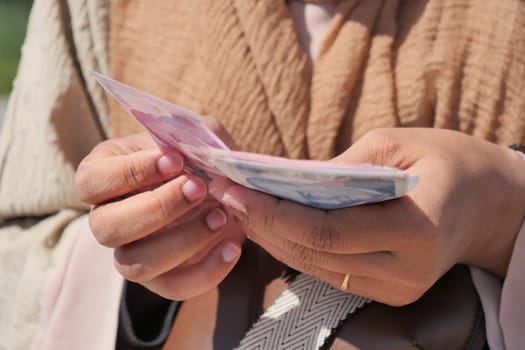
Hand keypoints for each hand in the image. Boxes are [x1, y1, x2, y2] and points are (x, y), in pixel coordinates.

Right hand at [75, 128, 243, 299]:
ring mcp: (132, 253)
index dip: (129, 173)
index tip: (175, 160)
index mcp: (105, 177)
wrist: (224, 193)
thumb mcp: (198, 136)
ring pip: (135, 264)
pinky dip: (206, 271)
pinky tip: (232, 247)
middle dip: (158, 208)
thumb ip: (194, 136)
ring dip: (182, 241)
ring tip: (220, 217)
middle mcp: (109, 219)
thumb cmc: (199, 158)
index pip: (92, 181)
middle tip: (199, 188)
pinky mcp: (161, 279)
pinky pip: (173, 287)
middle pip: (107, 228)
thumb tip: (194, 155)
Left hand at [209, 128, 524, 305]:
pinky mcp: (389, 291)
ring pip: (314, 267)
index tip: (236, 189)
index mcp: (415, 231)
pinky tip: (272, 224)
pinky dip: (296, 247)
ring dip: (272, 238)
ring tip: (239, 206)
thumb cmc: (445, 160)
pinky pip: (329, 271)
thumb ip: (340, 168)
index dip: (274, 213)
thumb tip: (285, 181)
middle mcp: (405, 271)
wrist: (487, 201)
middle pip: (313, 254)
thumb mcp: (395, 144)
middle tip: (225, 194)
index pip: (325, 231)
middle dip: (262, 224)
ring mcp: (397, 288)